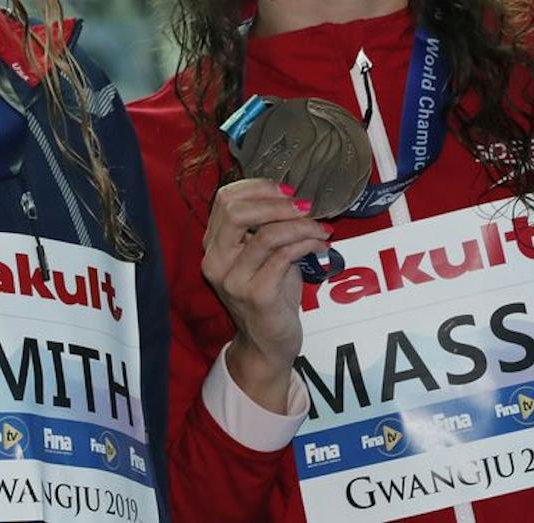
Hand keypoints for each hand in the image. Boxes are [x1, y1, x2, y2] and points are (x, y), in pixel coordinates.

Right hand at [201, 179, 330, 411]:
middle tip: (305, 207)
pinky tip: (321, 246)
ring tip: (320, 229)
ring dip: (300, 226)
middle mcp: (215, 260)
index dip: (258, 188)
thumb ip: (266, 228)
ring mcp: (233, 279)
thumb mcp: (261, 256)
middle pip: (235, 210)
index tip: (288, 191)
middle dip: (277, 203)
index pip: (225, 199)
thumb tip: (295, 198)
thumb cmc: (269, 295)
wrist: (267, 344)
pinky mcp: (256, 295)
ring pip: (266, 234)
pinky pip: (283, 257)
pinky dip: (306, 244)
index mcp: (212, 245)